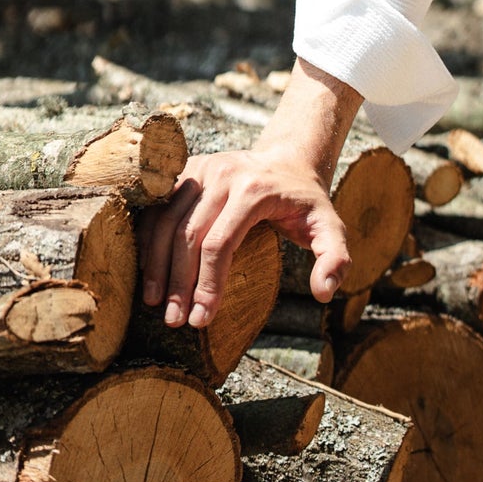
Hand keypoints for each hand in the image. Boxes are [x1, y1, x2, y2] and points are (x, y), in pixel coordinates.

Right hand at [139, 55, 361, 326]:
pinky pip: (158, 207)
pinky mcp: (187, 170)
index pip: (221, 243)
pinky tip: (147, 269)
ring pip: (166, 221)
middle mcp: (223, 174)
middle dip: (179, 283)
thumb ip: (335, 258)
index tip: (201, 319)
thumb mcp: (330, 226)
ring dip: (156, 264)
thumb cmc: (306, 202)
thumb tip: (323, 293)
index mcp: (255, 190)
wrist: (289, 160)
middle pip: (189, 234)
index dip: (208, 285)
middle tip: (174, 321)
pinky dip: (148, 239)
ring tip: (154, 302)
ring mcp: (201, 169)